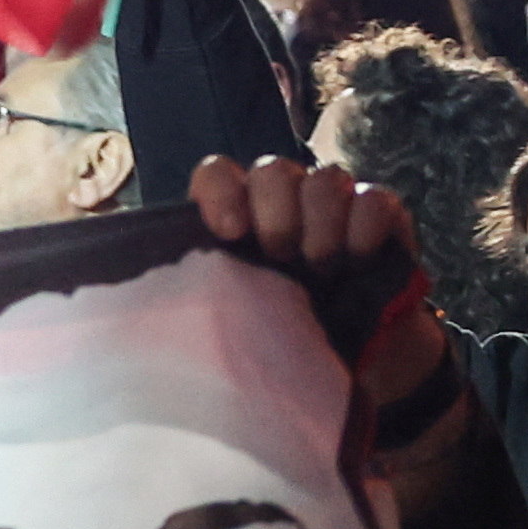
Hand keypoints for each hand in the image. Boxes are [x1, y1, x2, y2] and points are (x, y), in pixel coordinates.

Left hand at [189, 154, 448, 414]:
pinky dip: (365, 227)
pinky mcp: (379, 215)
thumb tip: (148, 318)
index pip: (218, 175)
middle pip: (274, 170)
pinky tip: (358, 259)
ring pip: (326, 179)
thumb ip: (197, 301)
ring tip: (322, 269)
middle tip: (281, 257)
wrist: (351, 358)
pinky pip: (374, 199)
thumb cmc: (274, 340)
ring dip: (322, 223)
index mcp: (238, 218)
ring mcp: (334, 204)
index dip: (221, 191)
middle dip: (277, 211)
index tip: (230, 231)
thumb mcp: (226, 321)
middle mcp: (283, 202)